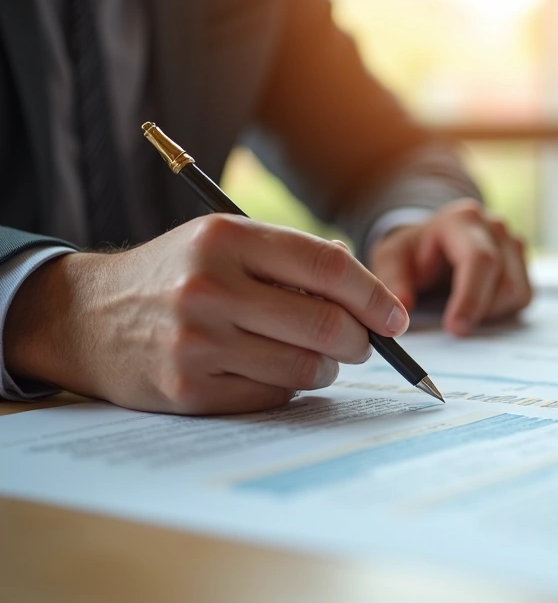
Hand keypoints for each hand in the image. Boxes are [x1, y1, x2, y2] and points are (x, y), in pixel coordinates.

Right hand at [3, 215, 409, 414]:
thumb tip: (369, 289)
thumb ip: (291, 257)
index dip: (374, 296)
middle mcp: (209, 287)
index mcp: (225, 238)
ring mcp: (197, 342)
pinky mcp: (188, 389)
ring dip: (328, 368)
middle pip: (326, 324)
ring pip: (307, 367)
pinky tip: (273, 370)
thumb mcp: (223, 242)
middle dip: (360, 340)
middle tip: (362, 344)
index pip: (327, 267)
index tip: (397, 318)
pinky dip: (289, 386)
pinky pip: (274, 395)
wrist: (84, 317)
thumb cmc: (174, 274)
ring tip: (316, 357)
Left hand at [369, 199, 531, 336]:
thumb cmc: (414, 251)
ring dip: (489, 311)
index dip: (471, 296)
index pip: (479, 259)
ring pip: (516, 292)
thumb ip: (394, 280)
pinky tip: (477, 305)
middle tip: (455, 330)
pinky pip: (522, 297)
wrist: (433, 243)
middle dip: (479, 311)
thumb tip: (403, 307)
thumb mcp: (392, 259)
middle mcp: (495, 228)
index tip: (456, 327)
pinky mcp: (523, 264)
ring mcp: (514, 244)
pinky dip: (501, 310)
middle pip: (503, 281)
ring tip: (460, 308)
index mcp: (463, 220)